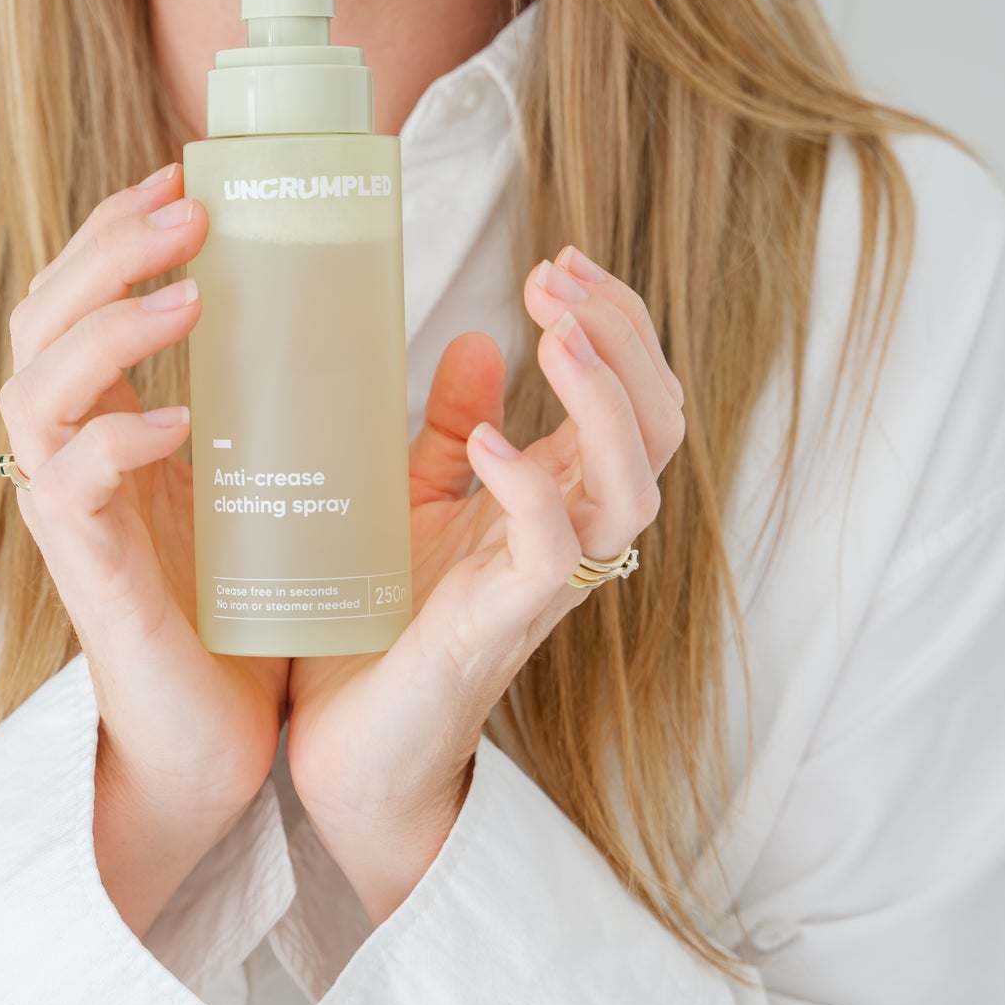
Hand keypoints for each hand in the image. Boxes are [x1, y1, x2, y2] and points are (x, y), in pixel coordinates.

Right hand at [0, 163, 287, 935]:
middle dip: (105, 253)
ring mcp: (71, 515)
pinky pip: (69, 491)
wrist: (218, 740)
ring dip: (106, 333)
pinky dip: (115, 446)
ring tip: (186, 301)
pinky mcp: (89, 578)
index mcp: (111, 419)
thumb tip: (441, 330)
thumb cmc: (246, 605)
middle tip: (188, 213)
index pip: (77, 297)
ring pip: (34, 395)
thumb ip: (330, 405)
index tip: (184, 177)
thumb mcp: (284, 480)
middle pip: (39, 322)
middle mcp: (73, 455)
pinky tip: (178, 424)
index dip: (114, 229)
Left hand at [284, 246, 685, 924]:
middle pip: (657, 424)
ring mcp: (544, 584)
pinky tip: (488, 442)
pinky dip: (528, 488)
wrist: (346, 745)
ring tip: (556, 332)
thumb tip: (479, 339)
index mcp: (558, 497)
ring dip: (603, 400)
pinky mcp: (502, 625)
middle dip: (621, 337)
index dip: (614, 322)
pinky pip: (551, 553)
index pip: (632, 394)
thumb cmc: (385, 626)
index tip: (558, 259)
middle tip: (557, 274)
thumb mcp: (419, 502)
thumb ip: (455, 429)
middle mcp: (572, 536)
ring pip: (633, 485)